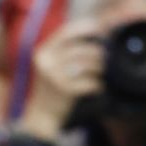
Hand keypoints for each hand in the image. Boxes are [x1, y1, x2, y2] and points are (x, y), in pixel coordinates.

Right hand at [18, 20, 105, 140]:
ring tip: (100, 73)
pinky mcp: (66, 91)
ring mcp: (55, 76)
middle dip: (98, 53)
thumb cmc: (50, 88)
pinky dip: (97, 85)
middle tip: (104, 59)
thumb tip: (92, 33)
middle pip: (82, 49)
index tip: (99, 28)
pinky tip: (96, 87)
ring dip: (99, 69)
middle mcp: (47, 62)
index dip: (85, 28)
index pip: (66, 32)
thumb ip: (64, 50)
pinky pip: (91, 82)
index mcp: (43, 52)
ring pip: (89, 64)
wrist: (41, 117)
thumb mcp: (49, 65)